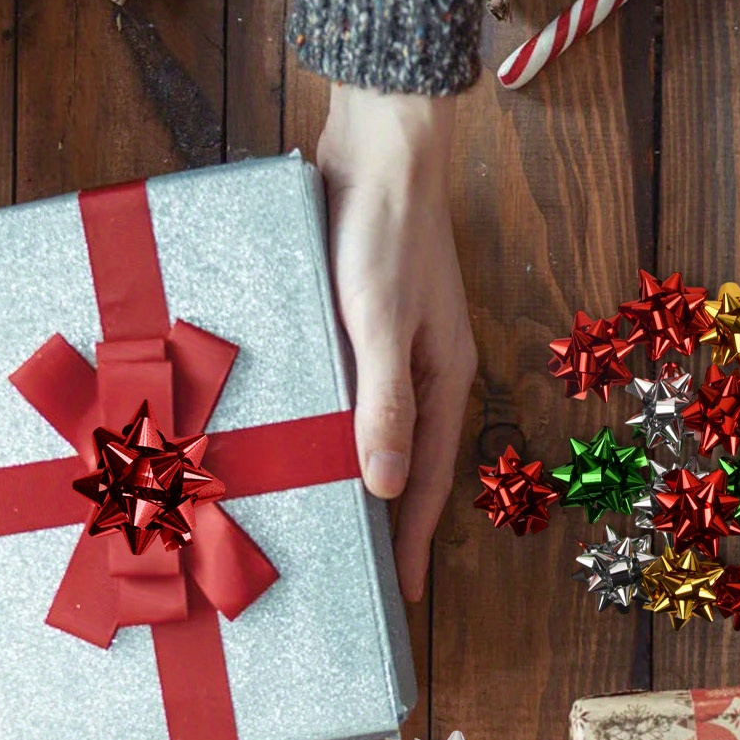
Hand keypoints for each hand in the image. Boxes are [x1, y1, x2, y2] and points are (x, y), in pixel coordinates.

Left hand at [318, 86, 476, 603]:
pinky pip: (345, 395)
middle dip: (387, 521)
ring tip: (322, 521)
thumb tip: (387, 488)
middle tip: (358, 573)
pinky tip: (296, 444)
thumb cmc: (385, 233)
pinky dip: (327, 427)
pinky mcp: (356, 326)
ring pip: (370, 432)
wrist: (377, 145)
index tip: (404, 594)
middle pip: (405, 464)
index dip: (415, 540)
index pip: (430, 481)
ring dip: (351, 476)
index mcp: (443, 380)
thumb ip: (384, 405)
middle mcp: (423, 374)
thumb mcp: (383, 325)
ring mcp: (390, 351)